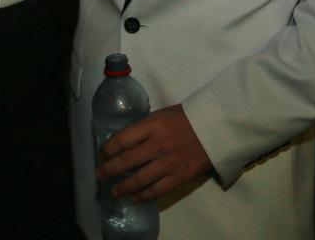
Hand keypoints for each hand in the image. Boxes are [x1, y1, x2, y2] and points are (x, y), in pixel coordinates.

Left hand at [96, 105, 211, 201]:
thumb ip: (143, 128)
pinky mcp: (180, 176)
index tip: (102, 154)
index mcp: (152, 125)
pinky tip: (135, 197)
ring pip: (140, 180)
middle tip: (100, 174)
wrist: (214, 126)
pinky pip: (157, 190)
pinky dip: (144, 196)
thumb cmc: (185, 118)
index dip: (107, 149)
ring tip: (115, 190)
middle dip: (109, 169)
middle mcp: (158, 145)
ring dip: (124, 187)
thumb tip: (124, 141)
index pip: (122, 139)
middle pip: (126, 161)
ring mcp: (169, 163)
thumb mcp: (160, 115)